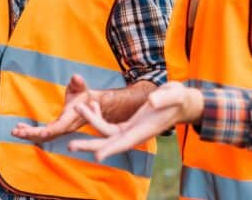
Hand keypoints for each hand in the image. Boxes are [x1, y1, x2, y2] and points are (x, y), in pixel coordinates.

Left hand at [11, 74, 102, 142]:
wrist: (91, 106)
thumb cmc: (84, 96)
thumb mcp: (81, 87)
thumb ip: (78, 83)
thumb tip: (76, 78)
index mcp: (70, 118)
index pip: (59, 127)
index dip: (49, 131)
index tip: (38, 133)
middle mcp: (64, 127)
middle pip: (47, 135)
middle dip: (31, 134)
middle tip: (15, 132)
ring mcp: (59, 130)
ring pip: (43, 136)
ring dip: (28, 134)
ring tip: (14, 131)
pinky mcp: (56, 129)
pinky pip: (42, 134)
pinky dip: (31, 132)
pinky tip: (21, 128)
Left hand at [67, 81, 202, 160]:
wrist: (181, 102)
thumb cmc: (180, 98)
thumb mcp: (175, 95)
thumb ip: (164, 98)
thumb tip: (151, 100)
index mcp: (145, 130)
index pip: (125, 142)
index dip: (111, 149)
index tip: (97, 157)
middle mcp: (135, 133)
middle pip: (109, 143)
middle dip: (90, 145)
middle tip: (70, 146)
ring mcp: (131, 129)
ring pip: (105, 132)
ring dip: (90, 121)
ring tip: (77, 106)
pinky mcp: (128, 124)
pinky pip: (108, 124)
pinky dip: (97, 115)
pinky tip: (91, 104)